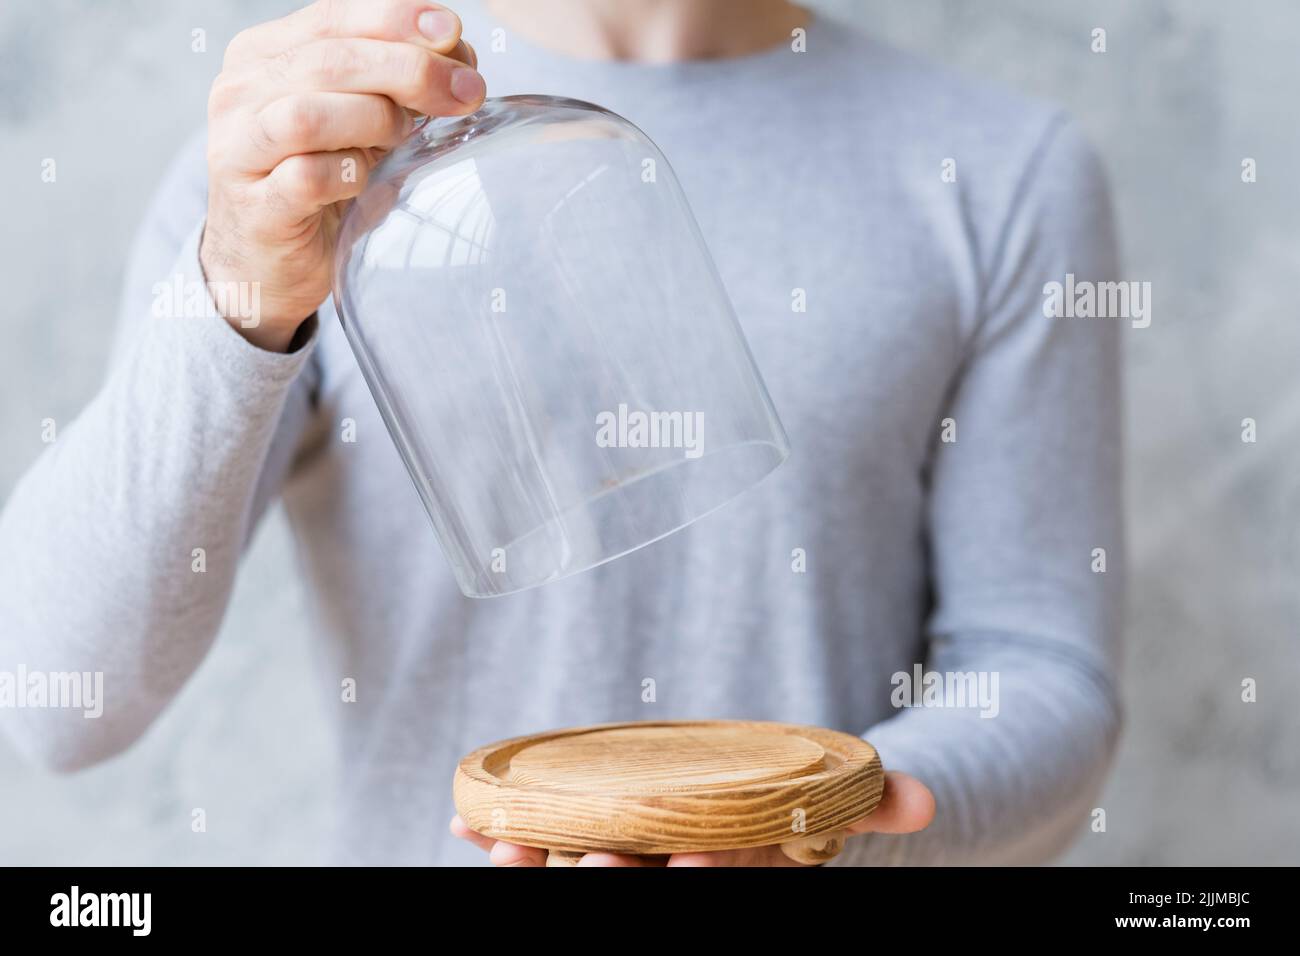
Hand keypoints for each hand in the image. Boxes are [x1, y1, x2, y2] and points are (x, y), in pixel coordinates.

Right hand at [202, 0, 483, 350]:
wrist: (268, 263)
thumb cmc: (318, 184)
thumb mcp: (357, 122)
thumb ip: (393, 84)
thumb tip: (459, 52)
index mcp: (264, 56)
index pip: (332, 18)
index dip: (396, 19)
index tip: (454, 32)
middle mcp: (241, 93)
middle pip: (330, 60)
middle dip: (409, 70)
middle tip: (465, 92)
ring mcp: (240, 149)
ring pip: (308, 116)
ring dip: (374, 120)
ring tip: (403, 137)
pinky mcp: (256, 206)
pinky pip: (306, 178)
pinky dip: (349, 174)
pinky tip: (368, 179)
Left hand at [450, 770, 935, 866]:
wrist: (753, 807)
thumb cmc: (793, 809)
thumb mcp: (832, 804)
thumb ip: (870, 801)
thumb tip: (925, 800)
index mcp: (732, 868)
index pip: (718, 879)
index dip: (703, 875)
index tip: (690, 857)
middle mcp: (673, 872)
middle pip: (638, 885)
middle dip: (613, 877)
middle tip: (588, 864)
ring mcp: (627, 858)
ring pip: (578, 872)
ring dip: (538, 865)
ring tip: (504, 848)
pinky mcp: (586, 836)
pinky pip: (540, 843)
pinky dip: (503, 835)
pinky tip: (464, 823)